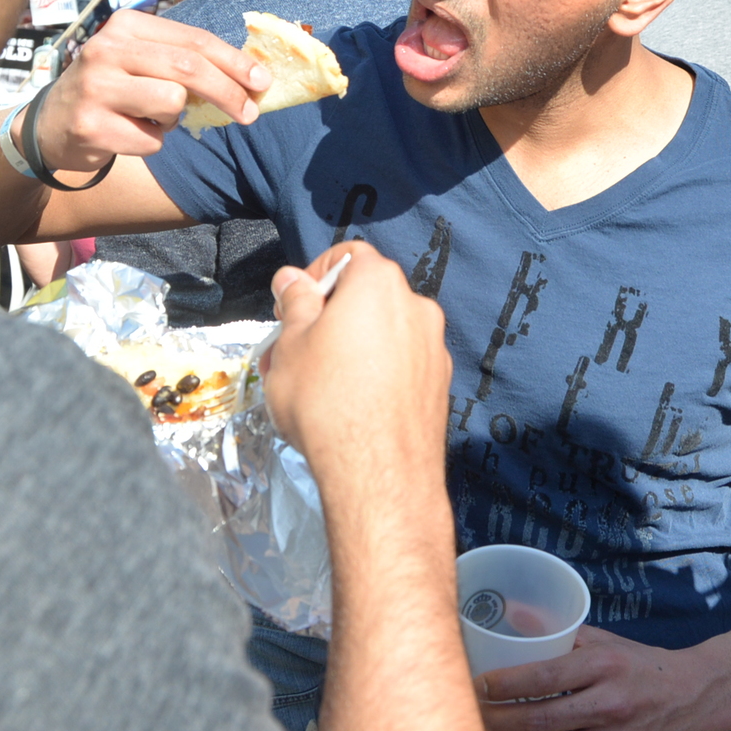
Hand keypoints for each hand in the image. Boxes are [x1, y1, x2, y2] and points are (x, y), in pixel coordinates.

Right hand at [30, 8, 268, 173]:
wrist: (50, 125)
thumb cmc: (111, 89)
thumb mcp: (139, 61)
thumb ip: (182, 60)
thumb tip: (248, 76)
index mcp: (126, 26)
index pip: (194, 40)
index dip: (234, 62)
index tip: (262, 81)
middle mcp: (107, 49)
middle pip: (188, 69)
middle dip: (228, 93)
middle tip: (249, 114)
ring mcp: (96, 87)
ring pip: (171, 103)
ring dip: (173, 120)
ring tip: (149, 118)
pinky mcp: (91, 126)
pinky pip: (151, 141)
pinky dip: (151, 143)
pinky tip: (127, 134)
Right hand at [262, 244, 449, 483]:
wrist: (378, 474)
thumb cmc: (328, 403)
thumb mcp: (291, 345)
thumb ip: (295, 304)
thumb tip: (292, 280)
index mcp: (379, 284)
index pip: (347, 256)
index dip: (313, 276)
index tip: (292, 306)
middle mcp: (416, 308)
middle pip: (366, 297)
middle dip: (328, 319)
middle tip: (293, 351)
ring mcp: (433, 348)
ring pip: (383, 335)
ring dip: (349, 348)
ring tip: (314, 386)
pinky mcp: (439, 386)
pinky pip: (401, 366)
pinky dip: (376, 374)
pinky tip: (349, 407)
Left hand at [477, 626, 728, 730]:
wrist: (698, 697)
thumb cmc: (641, 665)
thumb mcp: (605, 641)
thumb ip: (560, 634)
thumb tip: (513, 616)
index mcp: (605, 666)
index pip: (544, 677)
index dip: (504, 684)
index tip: (476, 685)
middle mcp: (611, 705)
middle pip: (540, 719)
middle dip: (497, 721)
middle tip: (469, 716)